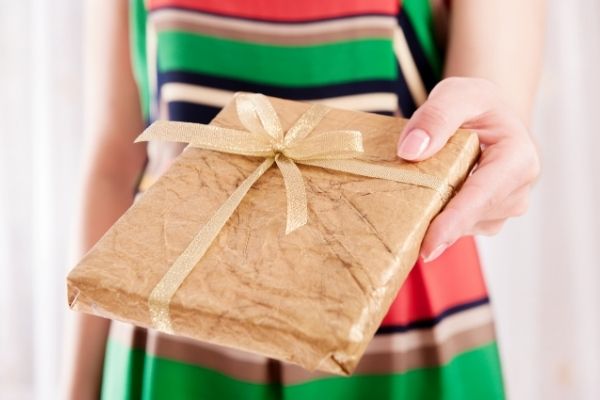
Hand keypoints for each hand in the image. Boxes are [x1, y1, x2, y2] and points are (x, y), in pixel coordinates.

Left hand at [396, 77, 539, 261]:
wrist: (487, 116)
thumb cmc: (474, 105)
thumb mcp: (456, 94)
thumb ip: (436, 117)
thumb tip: (411, 151)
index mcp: (518, 157)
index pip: (483, 194)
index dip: (455, 220)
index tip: (430, 244)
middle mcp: (517, 189)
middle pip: (470, 216)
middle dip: (436, 225)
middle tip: (398, 234)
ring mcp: (502, 208)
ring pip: (461, 227)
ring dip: (433, 220)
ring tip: (407, 208)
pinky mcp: (485, 219)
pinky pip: (456, 228)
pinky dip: (435, 221)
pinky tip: (419, 208)